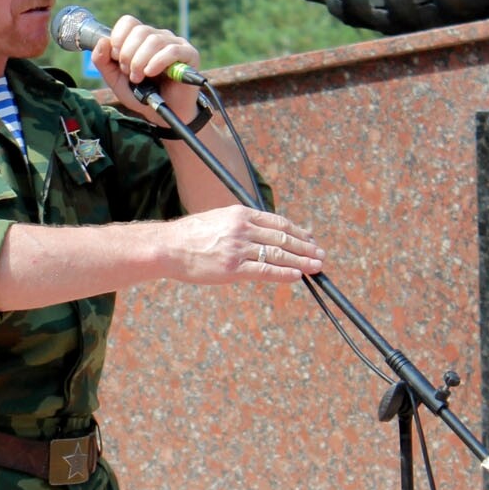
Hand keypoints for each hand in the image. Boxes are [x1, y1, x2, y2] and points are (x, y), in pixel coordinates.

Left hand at [92, 15, 201, 124]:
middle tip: (129, 74)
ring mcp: (175, 44)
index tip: (117, 59)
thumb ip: (103, 61)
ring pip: (154, 40)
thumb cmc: (142, 95)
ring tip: (139, 78)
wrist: (164, 114)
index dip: (118, 38)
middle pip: (140, 31)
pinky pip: (172, 51)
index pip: (128, 22)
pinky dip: (157, 62)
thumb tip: (102, 41)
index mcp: (141, 39)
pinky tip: (151, 73)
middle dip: (128, 54)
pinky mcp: (189, 55)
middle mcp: (159, 36)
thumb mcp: (116, 80)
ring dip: (140, 61)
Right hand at [162, 205, 323, 284]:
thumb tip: (260, 234)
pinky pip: (265, 270)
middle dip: (305, 247)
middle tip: (321, 254)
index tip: (309, 238)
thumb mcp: (218, 219)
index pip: (277, 222)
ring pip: (278, 254)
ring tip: (316, 266)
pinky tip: (297, 275)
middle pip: (283, 237)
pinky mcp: (232, 268)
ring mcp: (238, 248)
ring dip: (301, 260)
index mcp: (240, 214)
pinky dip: (284, 273)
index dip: (297, 231)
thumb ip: (240, 224)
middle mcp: (242, 228)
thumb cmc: (190, 236)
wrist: (168, 247)